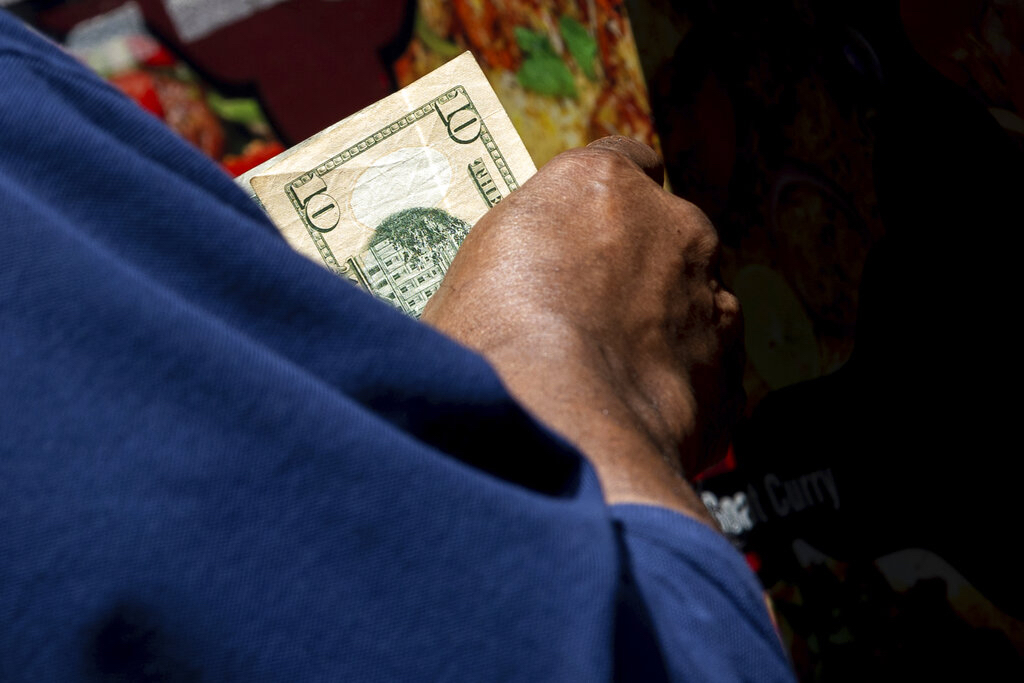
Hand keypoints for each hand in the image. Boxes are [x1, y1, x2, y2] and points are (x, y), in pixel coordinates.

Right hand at [422, 137, 742, 522]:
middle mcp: (674, 226)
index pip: (625, 163)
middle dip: (638, 267)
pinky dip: (680, 384)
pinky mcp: (729, 371)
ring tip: (611, 377)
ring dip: (664, 326)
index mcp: (603, 184)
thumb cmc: (487, 341)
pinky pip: (706, 369)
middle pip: (666, 234)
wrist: (552, 426)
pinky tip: (634, 415)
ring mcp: (712, 298)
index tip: (584, 232)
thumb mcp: (478, 271)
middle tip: (590, 317)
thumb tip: (517, 283)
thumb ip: (523, 256)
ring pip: (694, 301)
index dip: (606, 202)